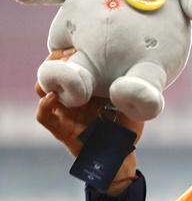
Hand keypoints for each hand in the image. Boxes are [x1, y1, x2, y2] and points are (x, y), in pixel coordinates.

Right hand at [35, 48, 143, 195]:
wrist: (122, 157)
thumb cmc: (127, 129)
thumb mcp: (130, 103)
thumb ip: (128, 87)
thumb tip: (139, 65)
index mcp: (87, 89)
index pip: (69, 64)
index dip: (70, 51)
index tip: (79, 43)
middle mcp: (72, 98)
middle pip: (52, 71)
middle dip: (56, 59)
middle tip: (67, 52)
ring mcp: (64, 112)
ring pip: (43, 89)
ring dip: (48, 78)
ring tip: (61, 71)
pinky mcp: (61, 129)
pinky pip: (44, 116)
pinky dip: (44, 105)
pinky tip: (53, 96)